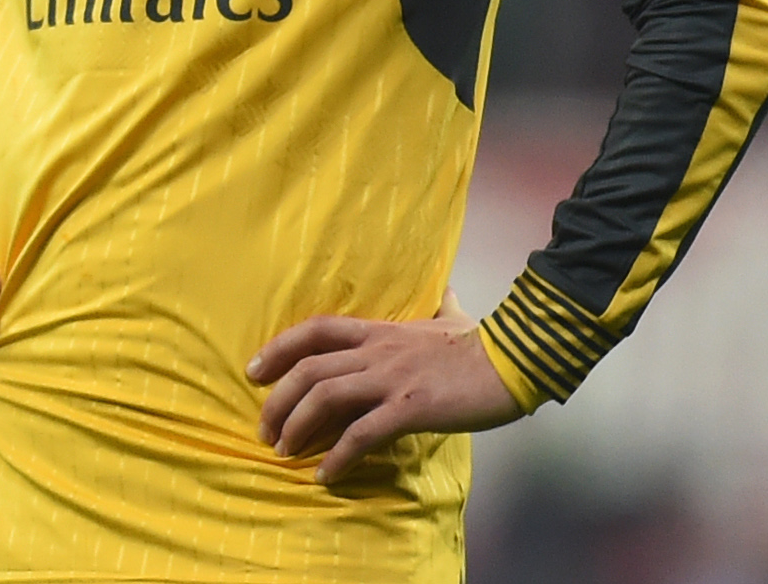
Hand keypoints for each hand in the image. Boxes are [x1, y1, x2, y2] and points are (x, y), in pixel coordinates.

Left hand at [247, 288, 520, 483]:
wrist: (514, 362)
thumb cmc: (481, 344)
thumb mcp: (454, 317)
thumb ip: (441, 306)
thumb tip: (447, 291)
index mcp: (379, 331)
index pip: (315, 330)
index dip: (278, 348)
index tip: (254, 371)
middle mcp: (377, 352)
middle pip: (309, 368)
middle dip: (277, 400)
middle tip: (263, 429)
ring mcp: (391, 379)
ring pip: (325, 397)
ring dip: (297, 426)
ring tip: (284, 452)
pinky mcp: (410, 408)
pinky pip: (362, 434)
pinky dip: (337, 457)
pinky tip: (326, 475)